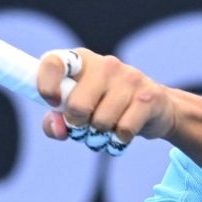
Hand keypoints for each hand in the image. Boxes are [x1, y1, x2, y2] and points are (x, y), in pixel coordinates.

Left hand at [37, 48, 176, 150]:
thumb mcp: (76, 112)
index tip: (52, 103)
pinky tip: (122, 133)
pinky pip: (123, 130)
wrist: (155, 109)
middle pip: (77, 106)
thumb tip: (59, 129)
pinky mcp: (149, 96)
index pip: (53, 63)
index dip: (46, 85)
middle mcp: (105, 64)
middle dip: (77, 126)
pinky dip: (118, 140)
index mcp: (82, 62)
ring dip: (100, 136)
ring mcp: (130, 77)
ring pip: (101, 122)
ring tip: (107, 130)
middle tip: (85, 127)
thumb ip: (56, 122)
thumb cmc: (105, 108)